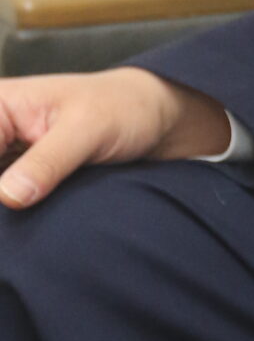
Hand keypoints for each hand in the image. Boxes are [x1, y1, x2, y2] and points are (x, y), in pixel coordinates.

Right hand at [0, 69, 231, 209]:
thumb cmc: (122, 109)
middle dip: (3, 194)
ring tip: (26, 221)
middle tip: (24, 207)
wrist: (152, 118)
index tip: (11, 200)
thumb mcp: (87, 131)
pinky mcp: (18, 174)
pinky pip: (5, 197)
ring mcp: (4, 153)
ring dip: (7, 213)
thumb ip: (48, 162)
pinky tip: (21, 231)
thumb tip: (8, 197)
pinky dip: (11, 214)